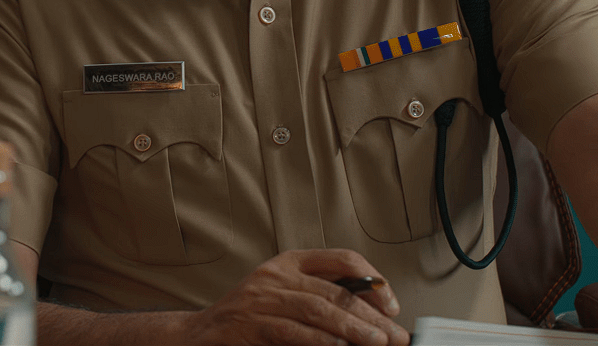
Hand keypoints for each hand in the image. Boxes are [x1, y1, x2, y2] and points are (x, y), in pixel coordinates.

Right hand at [176, 249, 407, 345]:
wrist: (203, 333)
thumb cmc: (251, 317)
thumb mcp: (286, 296)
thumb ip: (322, 297)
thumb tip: (372, 315)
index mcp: (290, 261)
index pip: (342, 259)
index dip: (372, 280)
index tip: (392, 305)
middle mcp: (276, 274)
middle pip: (335, 290)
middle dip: (371, 315)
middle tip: (394, 334)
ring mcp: (261, 297)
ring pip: (318, 309)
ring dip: (352, 329)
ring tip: (376, 342)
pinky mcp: (250, 323)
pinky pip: (292, 330)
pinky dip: (320, 340)